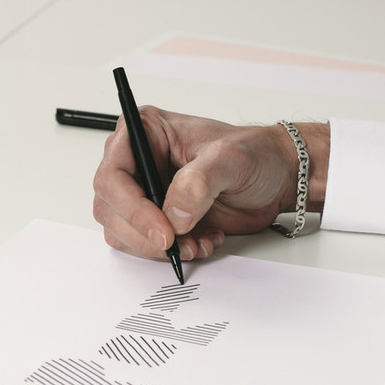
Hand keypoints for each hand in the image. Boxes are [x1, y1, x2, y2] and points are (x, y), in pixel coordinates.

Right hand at [92, 107, 328, 259]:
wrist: (275, 178)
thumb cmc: (255, 155)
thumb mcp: (231, 158)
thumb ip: (200, 181)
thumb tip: (173, 213)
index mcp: (144, 132)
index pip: (113, 175)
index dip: (132, 207)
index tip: (162, 230)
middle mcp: (136, 161)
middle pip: (109, 207)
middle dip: (142, 233)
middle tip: (174, 244)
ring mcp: (141, 191)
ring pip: (120, 230)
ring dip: (155, 247)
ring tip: (194, 243)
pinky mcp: (152, 217)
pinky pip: (140, 244)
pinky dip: (166, 252)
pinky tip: (197, 242)